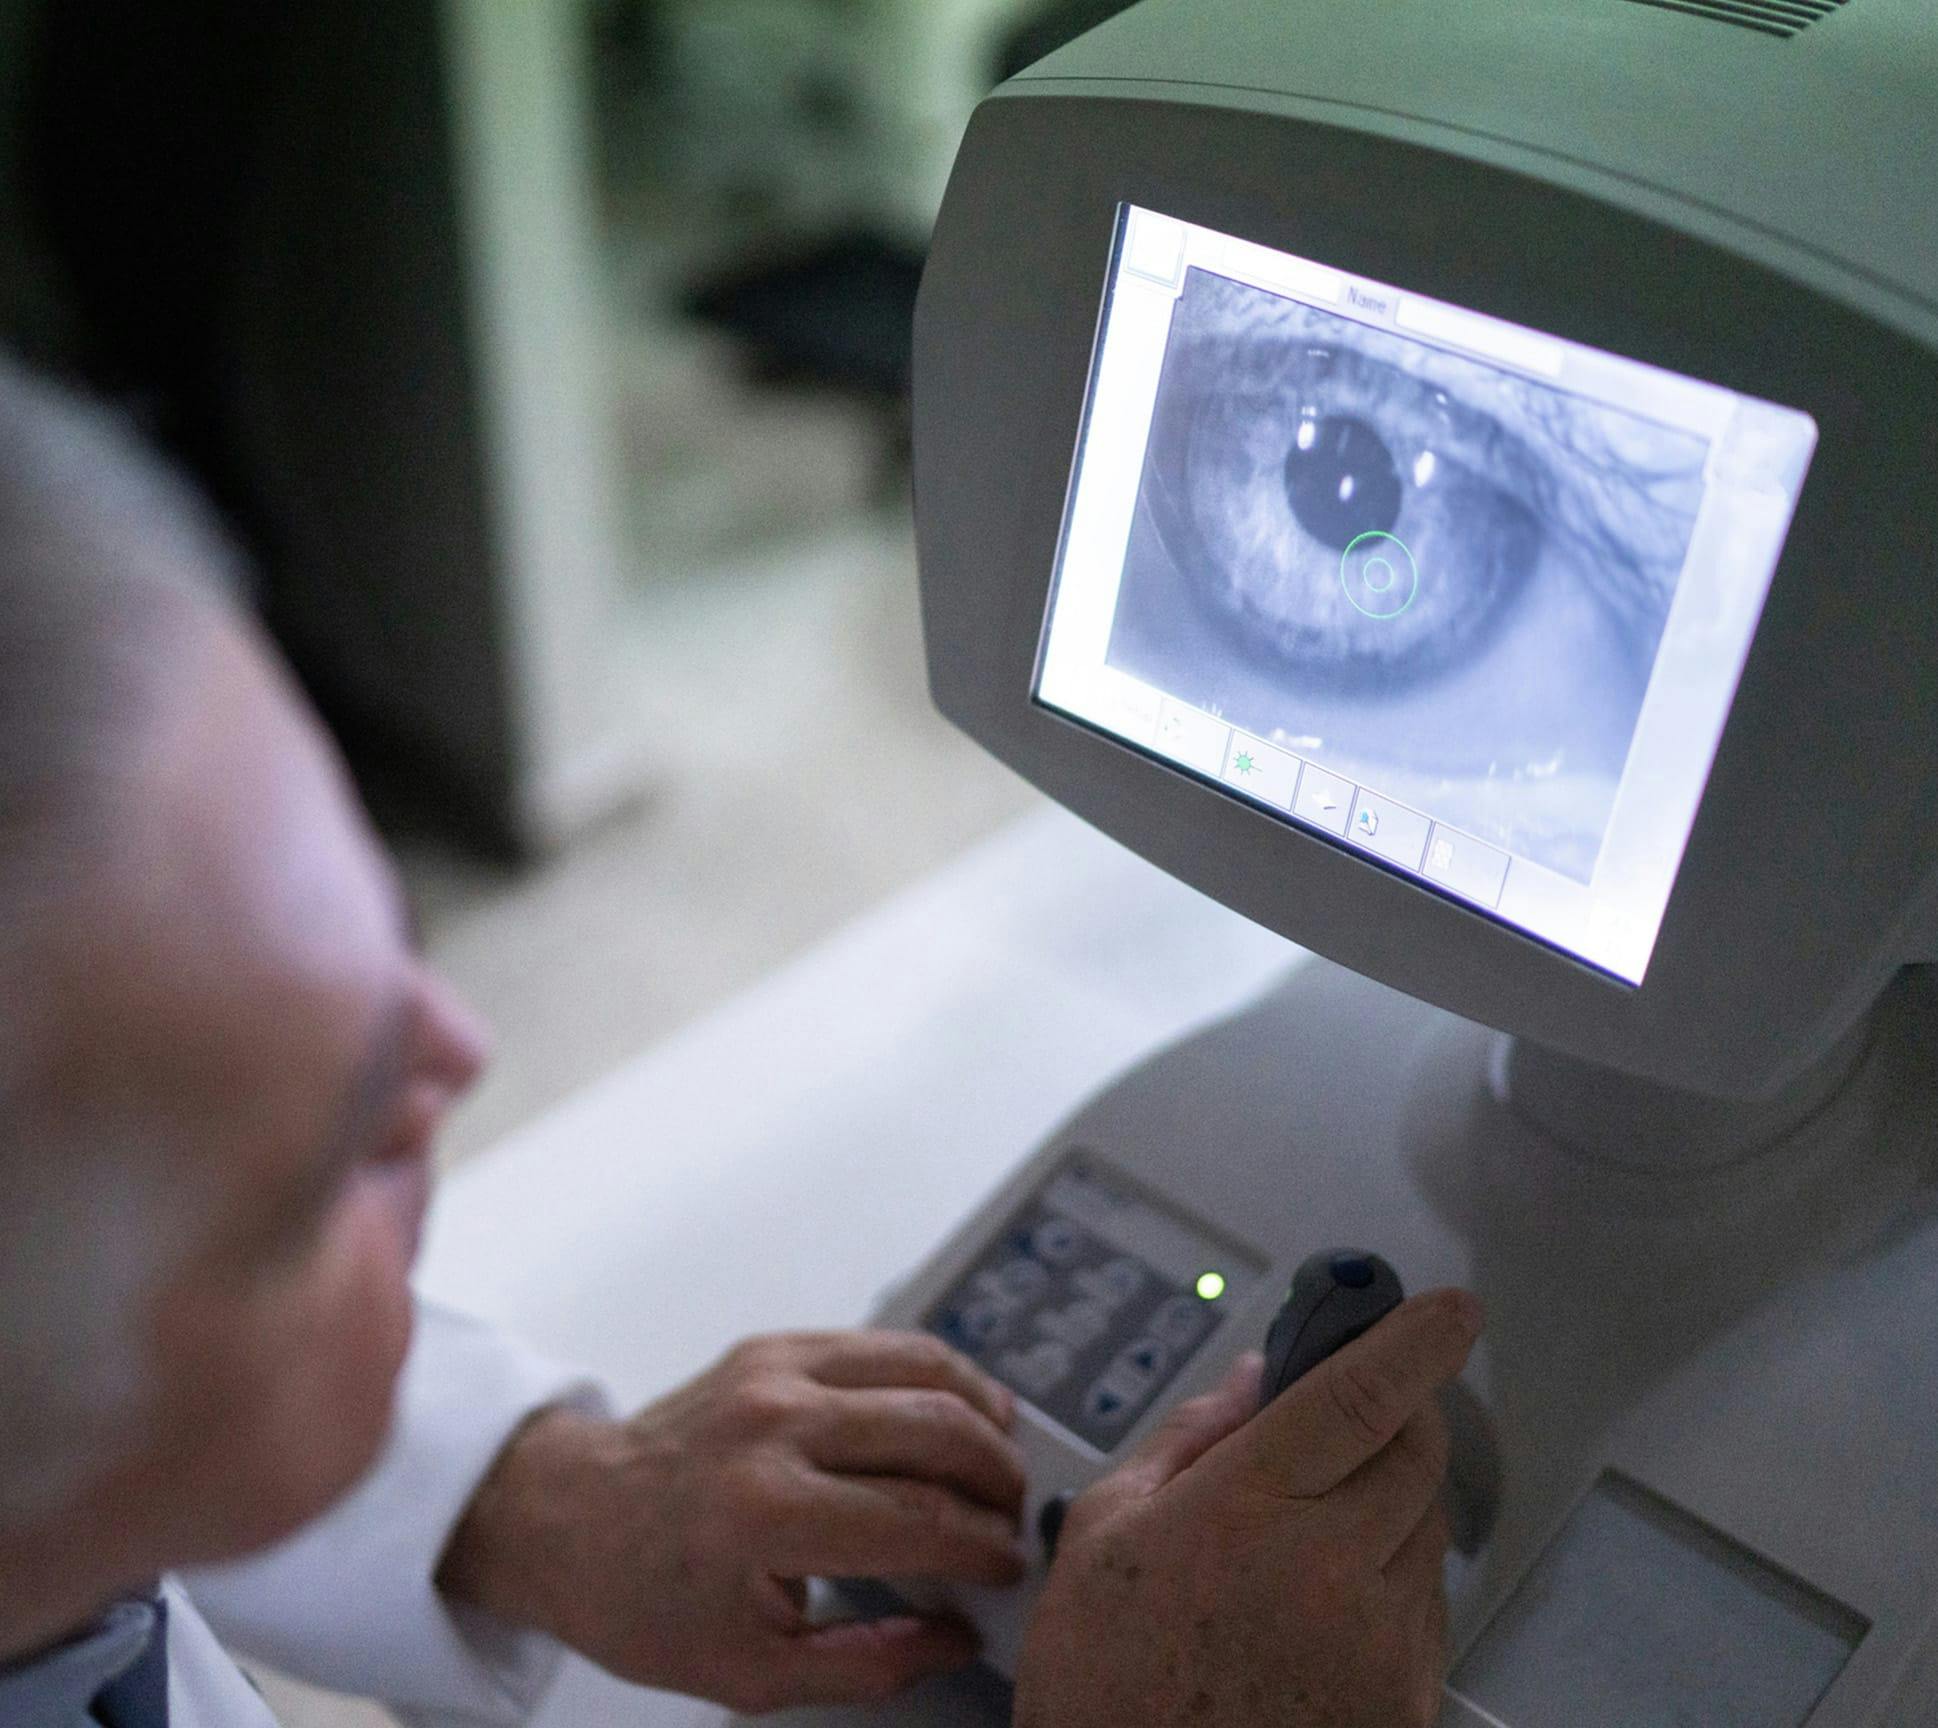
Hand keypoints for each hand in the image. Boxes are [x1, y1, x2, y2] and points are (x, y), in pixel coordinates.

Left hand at [436, 1331, 1028, 1712]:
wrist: (566, 1518)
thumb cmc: (643, 1600)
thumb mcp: (751, 1672)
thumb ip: (868, 1664)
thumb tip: (956, 1637)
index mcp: (766, 1514)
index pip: (920, 1520)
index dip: (984, 1547)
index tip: (1008, 1566)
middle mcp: (773, 1426)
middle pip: (936, 1430)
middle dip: (997, 1476)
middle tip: (1014, 1514)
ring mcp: (772, 1373)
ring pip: (920, 1367)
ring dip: (980, 1410)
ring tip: (1002, 1456)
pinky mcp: (771, 1347)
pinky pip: (879, 1344)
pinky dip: (933, 1372)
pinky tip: (956, 1406)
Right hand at [1014, 1290, 1481, 1727]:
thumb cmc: (1106, 1686)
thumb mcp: (1108, 1530)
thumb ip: (1191, 1437)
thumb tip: (1258, 1378)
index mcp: (1247, 1510)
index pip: (1360, 1396)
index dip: (1412, 1339)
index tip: (1448, 1307)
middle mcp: (1329, 1570)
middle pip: (1414, 1451)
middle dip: (1395, 1413)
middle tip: (1347, 1416)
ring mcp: (1378, 1643)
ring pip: (1427, 1525)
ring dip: (1389, 1499)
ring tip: (1307, 1538)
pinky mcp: (1407, 1703)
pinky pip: (1429, 1604)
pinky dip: (1395, 1577)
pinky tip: (1325, 1601)